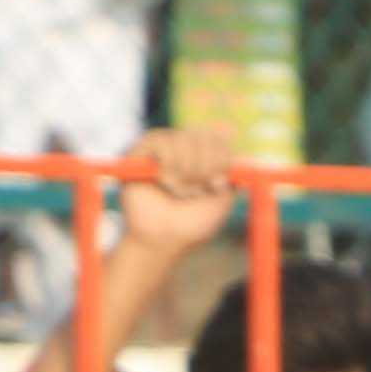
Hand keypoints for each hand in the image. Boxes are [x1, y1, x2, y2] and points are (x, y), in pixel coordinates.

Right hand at [108, 124, 242, 271]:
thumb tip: (231, 131)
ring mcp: (161, 148)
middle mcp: (183, 148)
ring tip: (180, 191)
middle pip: (204, 135)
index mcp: (204, 157)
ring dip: (187, 171)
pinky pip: (161, 141)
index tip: (218, 185)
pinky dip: (170, 165)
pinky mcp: (140, 152)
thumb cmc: (193, 224)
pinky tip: (165, 182)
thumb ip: (230, 169)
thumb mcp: (223, 197)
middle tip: (198, 191)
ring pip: (184, 138)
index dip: (222, 159)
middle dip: (206, 166)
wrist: (164, 240)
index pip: (220, 138)